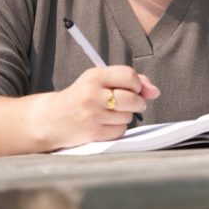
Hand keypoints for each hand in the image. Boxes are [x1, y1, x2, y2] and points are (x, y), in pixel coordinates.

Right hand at [29, 65, 160, 149]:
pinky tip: (105, 124)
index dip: (137, 84)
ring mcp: (92, 115)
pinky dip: (118, 128)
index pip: (129, 76)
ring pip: (128, 116)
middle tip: (131, 103)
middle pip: (132, 99)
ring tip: (110, 113)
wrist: (53, 119)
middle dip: (138, 102)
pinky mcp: (93, 133)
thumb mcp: (99, 81)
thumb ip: (128, 81)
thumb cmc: (81, 97)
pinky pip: (120, 131)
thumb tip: (155, 91)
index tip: (135, 89)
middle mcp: (92, 94)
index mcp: (94, 76)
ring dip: (125, 116)